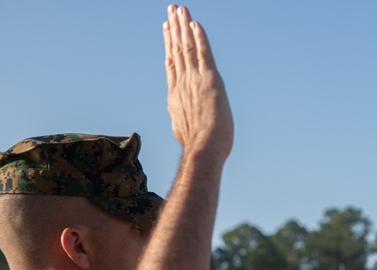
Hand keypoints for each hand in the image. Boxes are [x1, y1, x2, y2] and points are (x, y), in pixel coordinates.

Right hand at [163, 5, 233, 157]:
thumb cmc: (196, 146)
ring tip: (180, 9)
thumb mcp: (182, 129)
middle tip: (172, 9)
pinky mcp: (210, 80)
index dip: (169, 43)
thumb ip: (179, 118)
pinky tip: (196, 23)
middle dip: (175, 27)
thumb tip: (177, 119)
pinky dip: (200, 37)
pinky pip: (203, 53)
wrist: (203, 148)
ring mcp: (194, 80)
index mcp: (175, 94)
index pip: (172, 63)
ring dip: (184, 26)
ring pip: (188, 47)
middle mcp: (182, 83)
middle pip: (177, 49)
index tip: (167, 29)